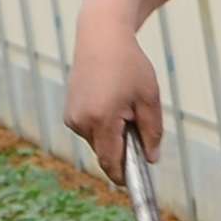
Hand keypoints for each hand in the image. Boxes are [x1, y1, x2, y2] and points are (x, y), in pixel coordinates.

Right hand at [63, 14, 162, 167]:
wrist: (100, 37)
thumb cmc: (129, 65)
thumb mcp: (148, 98)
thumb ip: (152, 132)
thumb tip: (151, 159)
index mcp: (102, 119)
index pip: (111, 162)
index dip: (124, 176)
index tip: (136, 183)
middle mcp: (81, 122)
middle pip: (106, 153)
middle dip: (123, 148)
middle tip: (137, 121)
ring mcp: (72, 118)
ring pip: (98, 142)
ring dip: (113, 135)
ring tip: (123, 103)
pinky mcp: (69, 113)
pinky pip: (90, 130)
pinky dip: (103, 125)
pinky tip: (110, 100)